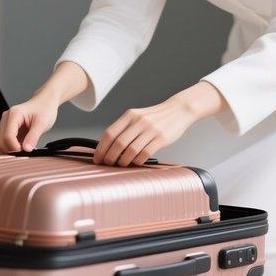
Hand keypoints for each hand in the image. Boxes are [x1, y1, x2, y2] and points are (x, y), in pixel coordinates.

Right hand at [0, 93, 58, 153]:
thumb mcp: (42, 123)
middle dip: (10, 150)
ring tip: (22, 150)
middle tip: (23, 153)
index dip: (15, 148)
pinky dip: (9, 148)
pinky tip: (20, 148)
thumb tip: (26, 149)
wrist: (45, 103)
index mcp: (14, 114)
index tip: (25, 152)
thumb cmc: (44, 109)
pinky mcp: (7, 129)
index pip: (7, 136)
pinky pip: (3, 142)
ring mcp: (5, 124)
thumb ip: (33, 137)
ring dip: (8, 150)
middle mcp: (7, 118)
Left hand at [94, 82, 225, 166]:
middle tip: (108, 164)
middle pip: (118, 143)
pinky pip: (145, 153)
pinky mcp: (162, 138)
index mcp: (129, 115)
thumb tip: (108, 147)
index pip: (110, 133)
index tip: (97, 158)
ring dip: (123, 161)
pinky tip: (136, 162)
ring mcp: (151, 129)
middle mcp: (139, 121)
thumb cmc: (155, 117)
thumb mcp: (137, 117)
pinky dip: (138, 161)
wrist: (178, 110)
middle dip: (110, 157)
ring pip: (131, 150)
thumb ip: (125, 128)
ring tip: (121, 164)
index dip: (101, 148)